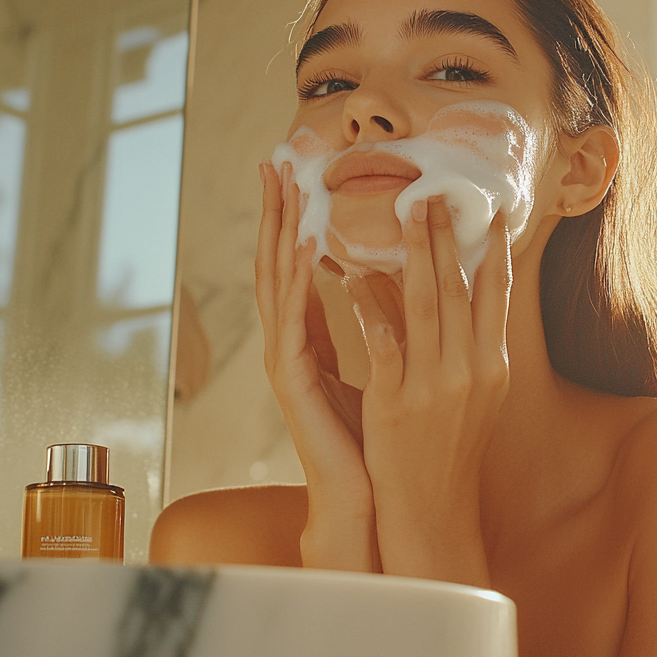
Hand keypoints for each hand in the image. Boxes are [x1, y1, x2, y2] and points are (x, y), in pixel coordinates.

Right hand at [256, 162, 376, 570]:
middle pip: (277, 263)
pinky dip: (294, 282)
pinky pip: (291, 323)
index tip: (295, 172)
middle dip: (276, 211)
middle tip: (275, 161)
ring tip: (283, 188)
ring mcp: (284, 361)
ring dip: (278, 233)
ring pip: (277, 284)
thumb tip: (382, 279)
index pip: (295, 265)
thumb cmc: (373, 435)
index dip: (292, 218)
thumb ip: (373, 323)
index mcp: (306, 337)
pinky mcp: (292, 383)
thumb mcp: (379, 364)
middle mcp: (288, 343)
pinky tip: (302, 248)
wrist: (365, 495)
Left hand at [345, 198, 512, 585]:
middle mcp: (470, 370)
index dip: (495, 250)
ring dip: (413, 254)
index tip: (491, 211)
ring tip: (401, 213)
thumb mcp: (476, 394)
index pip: (497, 295)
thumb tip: (469, 294)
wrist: (432, 508)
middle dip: (446, 236)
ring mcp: (434, 386)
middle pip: (458, 289)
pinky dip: (371, 307)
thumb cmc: (450, 448)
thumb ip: (474, 346)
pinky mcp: (396, 402)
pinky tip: (355, 276)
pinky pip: (383, 343)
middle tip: (433, 192)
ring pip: (424, 305)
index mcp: (493, 365)